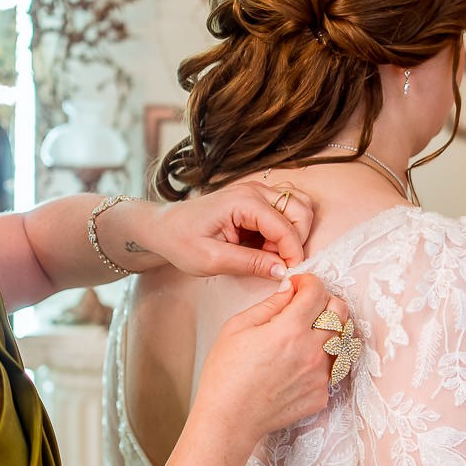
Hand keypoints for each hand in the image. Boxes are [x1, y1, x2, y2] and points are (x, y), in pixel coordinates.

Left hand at [130, 179, 313, 281]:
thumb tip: (283, 271)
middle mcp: (254, 190)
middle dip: (296, 240)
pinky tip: (266, 246)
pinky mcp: (257, 199)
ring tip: (271, 253)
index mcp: (243, 201)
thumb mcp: (212, 260)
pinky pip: (286, 210)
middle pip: (301, 210)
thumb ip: (250, 264)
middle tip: (277, 263)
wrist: (164, 227)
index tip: (288, 275)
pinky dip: (286, 229)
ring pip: (298, 206)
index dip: (292, 253)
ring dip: (294, 232)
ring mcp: (257, 192)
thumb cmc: (182, 241)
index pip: (285, 226)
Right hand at [196, 274, 347, 438]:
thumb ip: (270, 305)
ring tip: (307, 333)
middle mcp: (312, 351)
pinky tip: (301, 362)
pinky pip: (333, 368)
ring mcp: (321, 376)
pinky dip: (322, 359)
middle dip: (326, 300)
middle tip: (308, 304)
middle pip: (340, 312)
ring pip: (341, 340)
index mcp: (290, 330)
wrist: (230, 418)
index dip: (308, 282)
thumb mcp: (238, 328)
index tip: (299, 285)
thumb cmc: (226, 374)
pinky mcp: (321, 395)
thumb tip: (290, 290)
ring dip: (329, 330)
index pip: (317, 292)